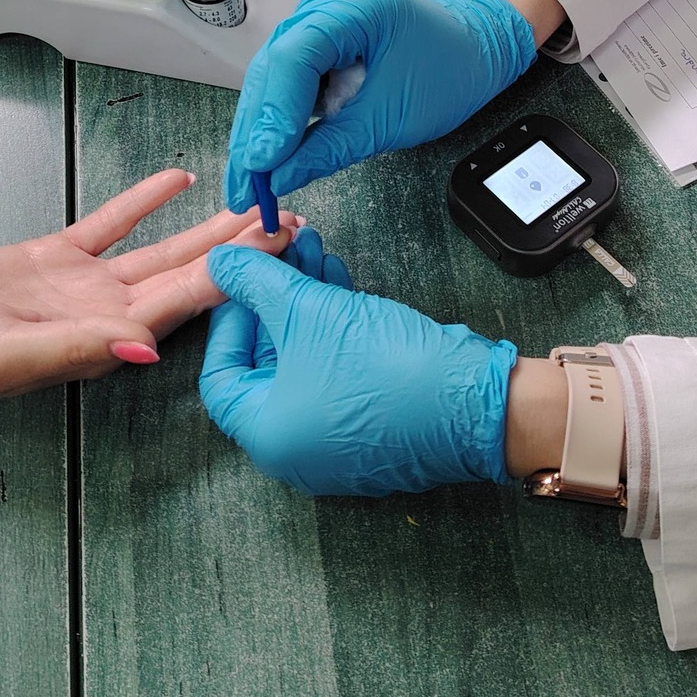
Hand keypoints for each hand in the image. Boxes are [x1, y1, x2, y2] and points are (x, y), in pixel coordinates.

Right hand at [0, 168, 298, 406]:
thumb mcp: (7, 357)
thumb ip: (75, 350)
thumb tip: (144, 351)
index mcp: (105, 338)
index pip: (187, 302)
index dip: (238, 276)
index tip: (282, 252)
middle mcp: (106, 312)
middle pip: (190, 273)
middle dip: (242, 249)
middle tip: (292, 218)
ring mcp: (84, 285)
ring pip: (161, 248)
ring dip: (208, 226)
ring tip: (254, 202)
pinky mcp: (54, 258)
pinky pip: (111, 224)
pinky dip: (143, 201)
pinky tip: (178, 180)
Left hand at [199, 238, 517, 495]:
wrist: (477, 402)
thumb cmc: (387, 368)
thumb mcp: (311, 311)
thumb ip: (256, 282)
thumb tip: (219, 262)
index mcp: (268, 436)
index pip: (221, 374)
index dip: (228, 317)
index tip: (241, 276)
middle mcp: (295, 449)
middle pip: (265, 362)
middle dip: (274, 297)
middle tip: (282, 248)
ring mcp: (336, 440)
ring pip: (303, 358)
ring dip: (306, 300)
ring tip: (315, 247)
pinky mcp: (371, 424)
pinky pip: (334, 369)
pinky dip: (333, 325)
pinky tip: (340, 278)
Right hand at [224, 0, 536, 211]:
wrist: (472, 45)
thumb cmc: (447, 70)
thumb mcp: (393, 118)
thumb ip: (332, 146)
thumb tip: (281, 176)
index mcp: (354, 5)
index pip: (295, 57)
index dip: (273, 114)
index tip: (261, 163)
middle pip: (273, 68)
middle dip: (256, 133)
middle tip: (244, 188)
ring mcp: (316, 11)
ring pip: (272, 75)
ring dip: (258, 130)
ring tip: (247, 182)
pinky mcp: (314, 31)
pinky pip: (286, 76)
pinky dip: (277, 117)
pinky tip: (264, 156)